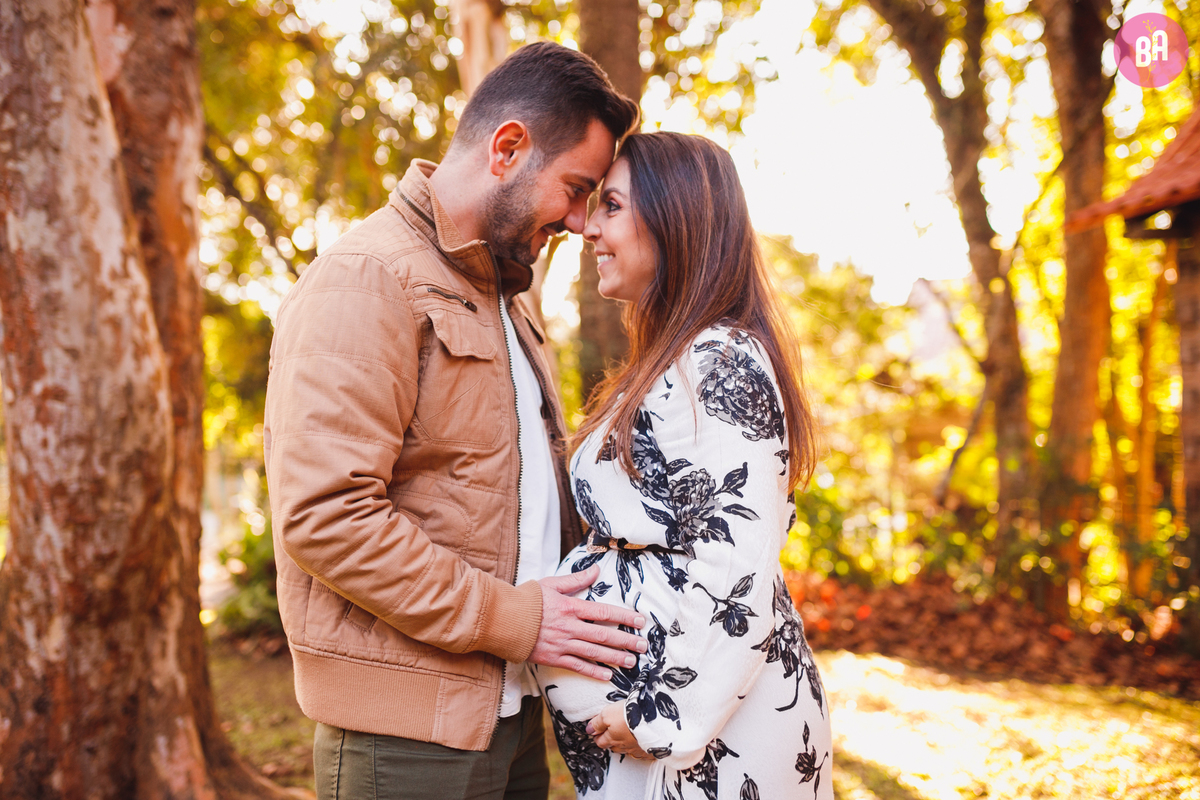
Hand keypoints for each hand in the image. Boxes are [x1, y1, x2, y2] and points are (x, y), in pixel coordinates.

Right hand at [527, 566, 646, 680]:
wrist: (502, 619)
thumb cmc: (527, 600)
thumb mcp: (552, 584)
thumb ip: (576, 579)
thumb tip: (597, 570)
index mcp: (571, 607)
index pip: (604, 612)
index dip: (624, 617)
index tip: (640, 621)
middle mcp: (570, 627)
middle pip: (604, 635)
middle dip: (626, 641)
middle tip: (643, 646)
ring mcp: (562, 644)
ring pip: (594, 652)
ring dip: (615, 658)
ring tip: (632, 662)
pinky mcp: (553, 657)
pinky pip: (577, 666)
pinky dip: (593, 671)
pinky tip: (608, 676)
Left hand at [588, 702, 651, 758]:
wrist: (654, 719)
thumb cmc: (630, 715)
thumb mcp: (608, 714)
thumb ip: (597, 723)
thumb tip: (589, 730)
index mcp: (612, 739)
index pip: (600, 741)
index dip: (597, 736)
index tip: (596, 731)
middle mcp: (624, 746)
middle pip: (613, 747)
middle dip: (610, 741)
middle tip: (609, 733)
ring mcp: (637, 749)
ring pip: (627, 749)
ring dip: (624, 744)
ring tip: (624, 736)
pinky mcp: (650, 749)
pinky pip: (642, 751)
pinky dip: (639, 747)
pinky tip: (640, 743)